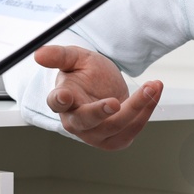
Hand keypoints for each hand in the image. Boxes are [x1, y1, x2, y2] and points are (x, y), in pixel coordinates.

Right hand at [31, 44, 160, 150]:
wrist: (104, 88)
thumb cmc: (85, 74)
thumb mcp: (75, 58)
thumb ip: (59, 55)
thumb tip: (38, 54)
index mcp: (62, 101)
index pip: (56, 103)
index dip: (59, 101)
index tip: (64, 96)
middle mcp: (76, 122)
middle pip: (87, 121)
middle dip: (101, 112)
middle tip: (114, 103)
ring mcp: (96, 134)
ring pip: (116, 125)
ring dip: (137, 106)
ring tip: (152, 86)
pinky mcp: (116, 139)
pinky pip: (134, 128)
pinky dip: (147, 109)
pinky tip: (154, 91)